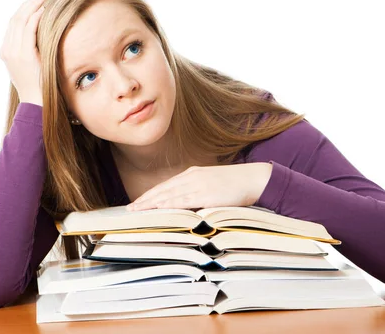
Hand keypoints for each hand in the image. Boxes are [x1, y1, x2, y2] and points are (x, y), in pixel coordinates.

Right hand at [0, 0, 47, 105]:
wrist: (36, 103)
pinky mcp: (23, 55)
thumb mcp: (33, 67)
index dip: (25, 9)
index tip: (37, 0)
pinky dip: (36, 17)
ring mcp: (13, 52)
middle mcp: (7, 50)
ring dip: (34, 5)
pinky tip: (44, 9)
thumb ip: (32, 52)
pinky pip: (28, 30)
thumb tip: (44, 39)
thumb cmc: (40, 87)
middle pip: (15, 18)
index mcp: (6, 52)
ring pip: (20, 21)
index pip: (14, 24)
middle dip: (29, 3)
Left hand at [126, 163, 272, 210]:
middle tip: (129, 210)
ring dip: (151, 204)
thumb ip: (198, 191)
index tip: (137, 203)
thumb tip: (185, 204)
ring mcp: (198, 185)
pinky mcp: (206, 194)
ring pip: (168, 195)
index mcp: (193, 173)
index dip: (149, 195)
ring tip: (137, 212)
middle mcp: (192, 177)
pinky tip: (158, 210)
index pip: (165, 186)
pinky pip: (183, 201)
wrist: (255, 178)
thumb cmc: (236, 184)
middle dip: (144, 200)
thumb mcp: (213, 183)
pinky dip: (168, 205)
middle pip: (162, 190)